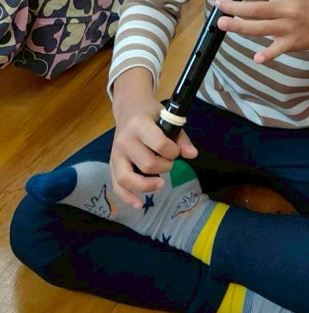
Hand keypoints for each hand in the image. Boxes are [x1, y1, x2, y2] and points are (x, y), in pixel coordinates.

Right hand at [111, 77, 197, 207]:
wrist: (129, 108)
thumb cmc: (151, 113)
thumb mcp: (168, 117)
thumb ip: (181, 137)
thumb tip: (192, 155)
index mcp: (139, 124)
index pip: (159, 144)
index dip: (173, 151)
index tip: (175, 150)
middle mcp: (124, 140)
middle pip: (147, 164)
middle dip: (164, 167)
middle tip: (169, 161)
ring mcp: (116, 153)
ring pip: (127, 178)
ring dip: (147, 185)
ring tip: (160, 184)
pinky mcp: (112, 164)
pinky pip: (117, 185)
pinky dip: (127, 197)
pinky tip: (139, 204)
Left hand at [215, 0, 308, 68]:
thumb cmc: (304, 6)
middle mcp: (287, 8)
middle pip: (256, 8)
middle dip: (234, 6)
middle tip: (219, 4)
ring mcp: (289, 27)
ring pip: (259, 28)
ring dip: (238, 26)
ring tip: (222, 23)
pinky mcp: (290, 43)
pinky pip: (276, 50)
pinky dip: (267, 55)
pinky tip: (256, 58)